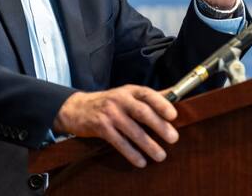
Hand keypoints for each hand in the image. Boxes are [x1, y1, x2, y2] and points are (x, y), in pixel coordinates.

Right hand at [52, 85, 178, 167]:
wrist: (77, 108)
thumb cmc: (108, 102)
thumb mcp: (127, 94)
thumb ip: (149, 96)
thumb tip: (174, 94)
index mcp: (129, 91)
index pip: (147, 94)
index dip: (161, 104)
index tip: (173, 115)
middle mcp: (119, 99)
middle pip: (142, 112)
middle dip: (159, 126)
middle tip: (173, 138)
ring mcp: (109, 113)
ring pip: (132, 130)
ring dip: (148, 144)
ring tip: (160, 155)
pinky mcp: (101, 127)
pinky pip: (119, 142)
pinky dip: (131, 153)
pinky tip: (141, 161)